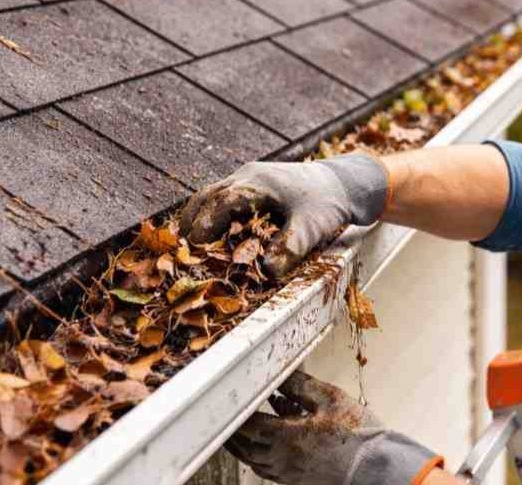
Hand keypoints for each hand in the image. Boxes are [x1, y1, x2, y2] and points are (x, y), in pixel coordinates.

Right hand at [179, 154, 388, 279]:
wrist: (343, 183)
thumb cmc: (327, 204)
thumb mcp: (312, 228)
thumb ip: (291, 247)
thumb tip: (267, 272)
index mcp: (258, 183)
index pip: (223, 201)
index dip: (206, 223)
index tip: (194, 246)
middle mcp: (247, 176)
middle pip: (208, 196)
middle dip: (192, 221)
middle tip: (178, 248)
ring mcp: (247, 178)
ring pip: (211, 195)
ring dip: (197, 217)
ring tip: (185, 244)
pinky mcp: (251, 186)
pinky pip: (221, 198)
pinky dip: (209, 214)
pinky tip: (206, 236)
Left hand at [225, 371, 442, 484]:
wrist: (376, 471)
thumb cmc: (357, 435)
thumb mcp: (330, 399)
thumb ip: (300, 387)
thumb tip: (279, 376)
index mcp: (285, 437)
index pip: (247, 425)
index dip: (234, 414)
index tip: (226, 404)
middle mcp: (280, 459)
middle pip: (245, 447)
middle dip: (233, 434)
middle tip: (226, 421)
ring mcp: (289, 474)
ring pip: (254, 462)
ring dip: (243, 448)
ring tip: (240, 436)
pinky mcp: (299, 482)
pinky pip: (269, 472)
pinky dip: (260, 460)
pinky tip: (267, 451)